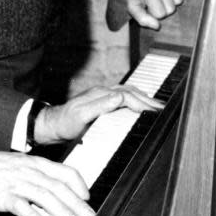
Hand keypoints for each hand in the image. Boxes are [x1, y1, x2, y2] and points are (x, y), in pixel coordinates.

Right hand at [0, 144, 93, 215]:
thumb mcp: (20, 165)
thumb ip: (38, 176)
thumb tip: (55, 190)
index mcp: (36, 163)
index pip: (64, 172)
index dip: (79, 184)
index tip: (88, 197)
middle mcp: (30, 172)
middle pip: (59, 188)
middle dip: (77, 205)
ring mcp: (17, 183)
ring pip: (45, 197)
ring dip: (62, 213)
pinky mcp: (4, 196)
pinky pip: (22, 207)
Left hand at [34, 85, 163, 145]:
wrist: (52, 124)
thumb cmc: (65, 123)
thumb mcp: (81, 116)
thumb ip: (100, 105)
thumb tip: (120, 97)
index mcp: (101, 95)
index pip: (127, 96)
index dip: (143, 104)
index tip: (156, 112)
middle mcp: (103, 92)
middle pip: (131, 92)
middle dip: (149, 100)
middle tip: (164, 110)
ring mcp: (102, 95)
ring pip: (129, 92)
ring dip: (144, 98)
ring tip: (157, 107)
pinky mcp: (102, 101)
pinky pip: (123, 96)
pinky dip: (136, 99)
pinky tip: (140, 105)